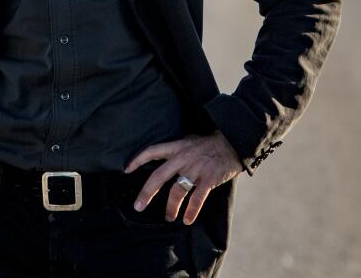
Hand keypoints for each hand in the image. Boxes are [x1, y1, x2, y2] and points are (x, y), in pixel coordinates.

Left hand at [125, 132, 242, 224]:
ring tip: (169, 217)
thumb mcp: (190, 140)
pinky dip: (191, 211)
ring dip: (171, 207)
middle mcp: (183, 158)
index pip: (152, 151)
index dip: (138, 160)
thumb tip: (164, 153)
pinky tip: (187, 219)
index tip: (126, 170)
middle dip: (146, 193)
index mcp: (177, 147)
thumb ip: (177, 148)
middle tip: (138, 206)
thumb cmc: (210, 143)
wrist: (233, 143)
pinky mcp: (208, 180)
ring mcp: (195, 169)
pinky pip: (196, 199)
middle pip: (159, 176)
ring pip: (177, 191)